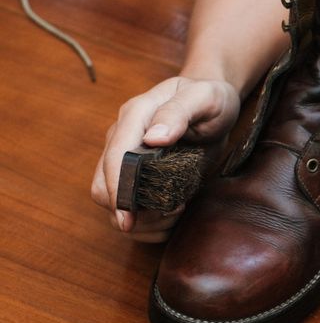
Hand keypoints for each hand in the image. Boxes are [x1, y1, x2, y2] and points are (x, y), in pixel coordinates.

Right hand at [91, 76, 239, 241]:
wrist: (214, 105)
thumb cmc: (210, 99)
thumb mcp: (203, 98)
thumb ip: (178, 113)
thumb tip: (153, 138)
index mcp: (135, 116)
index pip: (115, 158)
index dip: (118, 190)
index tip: (128, 218)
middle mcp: (122, 138)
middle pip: (103, 186)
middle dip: (131, 211)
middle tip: (170, 213)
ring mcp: (127, 158)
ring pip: (112, 202)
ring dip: (141, 221)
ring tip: (174, 213)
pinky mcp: (138, 174)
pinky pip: (130, 207)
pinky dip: (147, 224)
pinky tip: (170, 217)